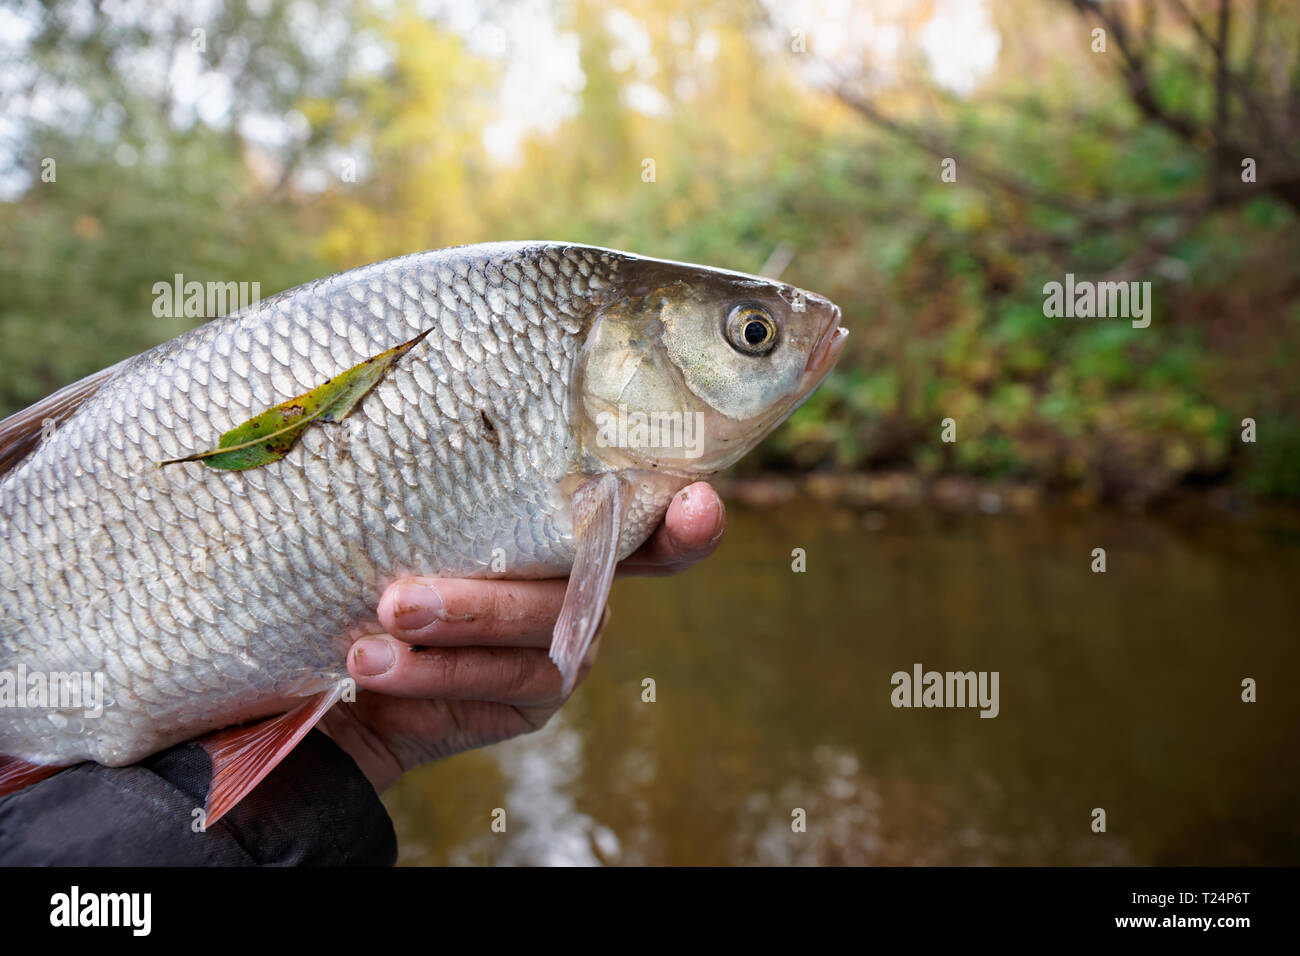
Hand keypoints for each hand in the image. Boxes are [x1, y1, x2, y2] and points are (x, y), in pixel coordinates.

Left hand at [318, 481, 725, 792]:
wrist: (339, 667)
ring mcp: (568, 644)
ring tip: (370, 649)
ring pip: (532, 645)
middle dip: (478, 604)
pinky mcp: (537, 699)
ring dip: (444, 652)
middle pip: (568, 590)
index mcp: (567, 524)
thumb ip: (434, 502)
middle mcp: (586, 583)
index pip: (643, 514)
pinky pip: (498, 692)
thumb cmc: (383, 564)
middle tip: (398, 604)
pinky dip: (434, 685)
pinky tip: (377, 681)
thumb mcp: (405, 523)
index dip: (682, 518)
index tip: (698, 505)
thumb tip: (403, 436)